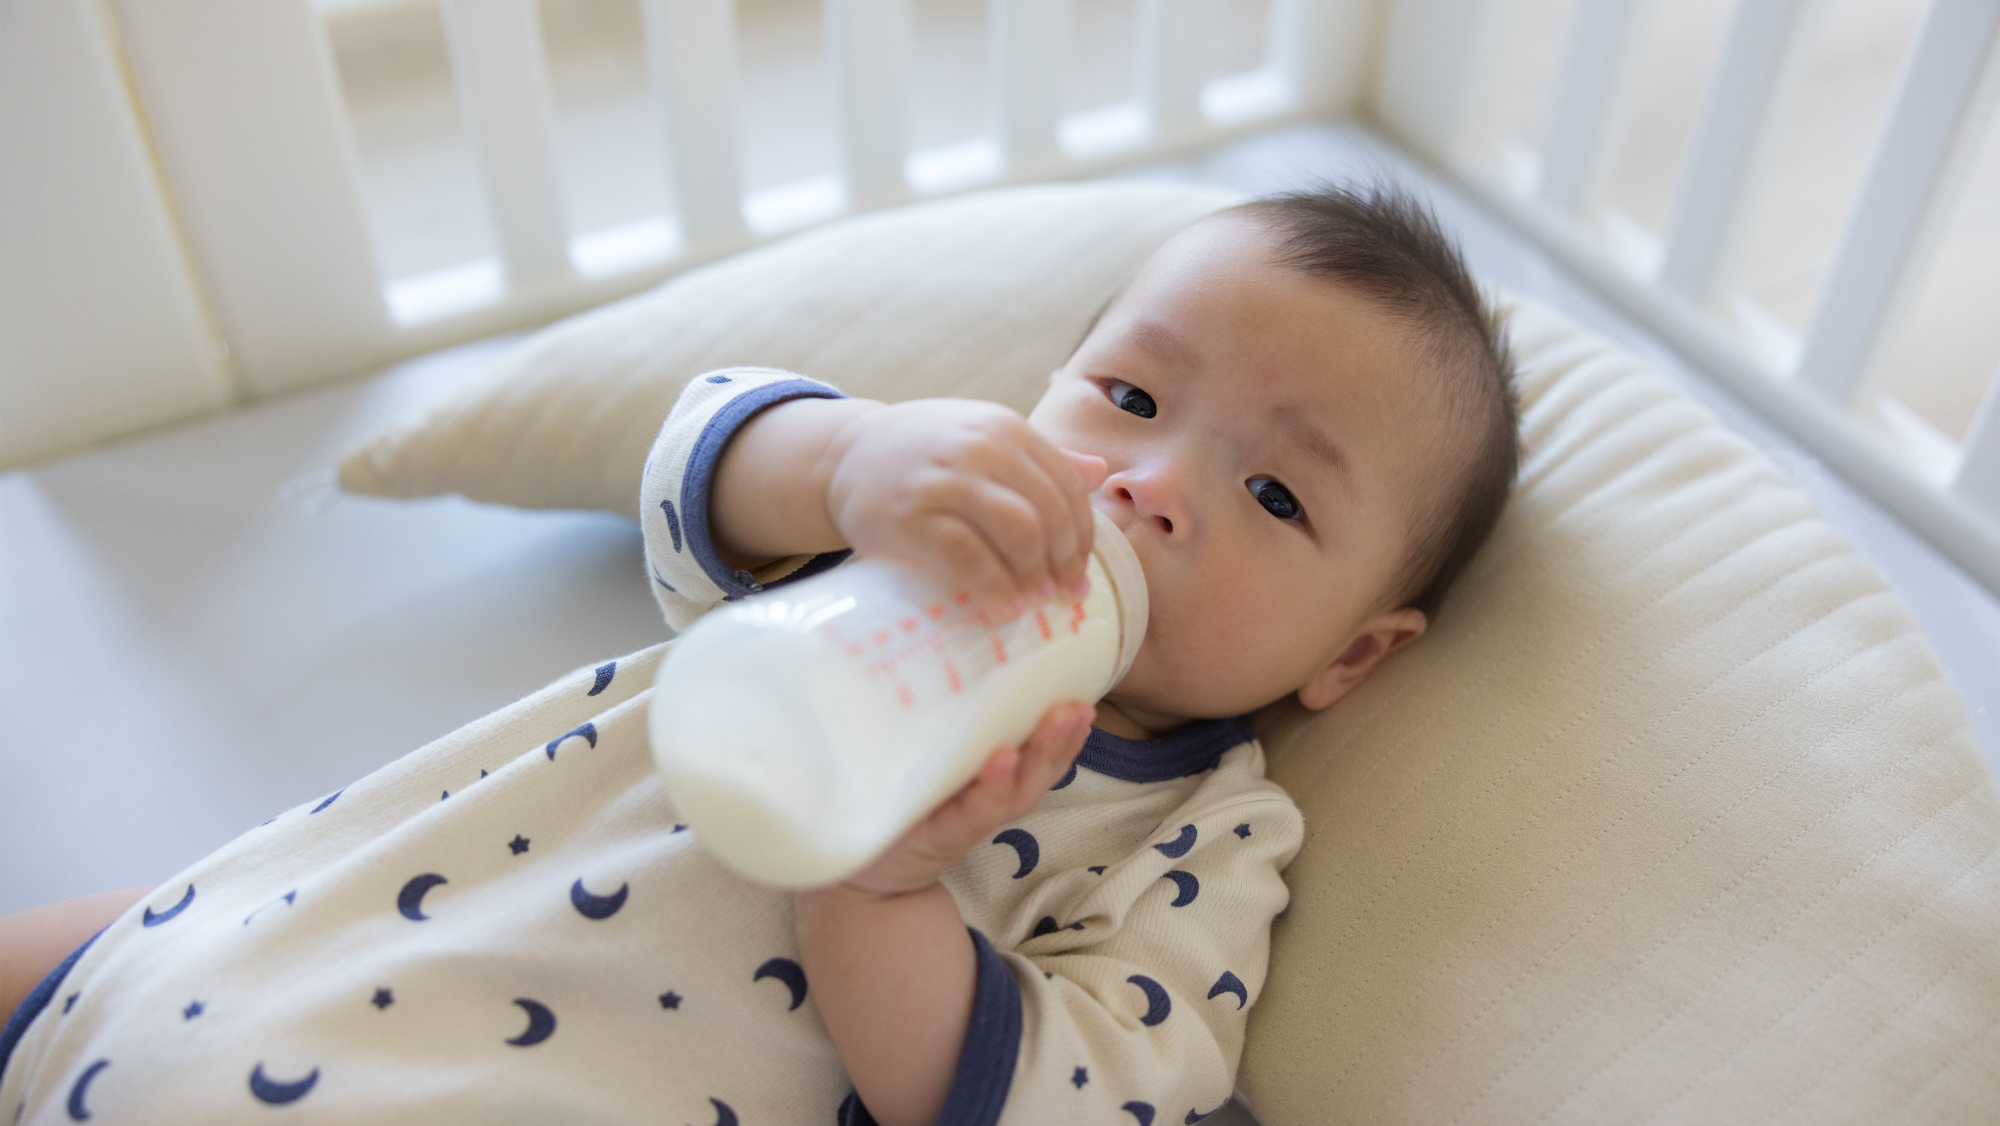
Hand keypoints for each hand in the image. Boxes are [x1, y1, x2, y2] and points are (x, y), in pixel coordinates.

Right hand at [823, 400, 1106, 618]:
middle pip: (1050, 512)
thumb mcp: (981, 437)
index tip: (1080, 570)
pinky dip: (995, 589)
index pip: (1067, 485)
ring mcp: (945, 480)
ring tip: (1035, 603)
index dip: (1082, 535)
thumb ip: (1037, 457)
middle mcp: (980, 447)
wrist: (846, 455)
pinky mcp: (911, 516)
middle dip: (1065, 562)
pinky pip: (969, 558)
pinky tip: (1004, 608)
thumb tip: (1100, 473)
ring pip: (1020, 532)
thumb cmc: (923, 454)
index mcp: (1005, 429)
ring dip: (1036, 576)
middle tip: (1064, 596)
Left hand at [835, 702, 1094, 897]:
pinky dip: (991, 789)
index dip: (1065, 735)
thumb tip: (958, 654)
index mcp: (990, 781)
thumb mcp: (923, 758)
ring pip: (1015, 791)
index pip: (1038, 756)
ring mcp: (963, 819)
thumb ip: (943, 722)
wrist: (861, 874)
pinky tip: (1002, 760)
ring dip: (1040, 754)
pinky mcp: (934, 835)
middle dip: (1060, 739)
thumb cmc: (894, 804)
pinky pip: (970, 813)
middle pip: (1035, 770)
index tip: (1086, 700)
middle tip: (1080, 707)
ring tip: (1060, 720)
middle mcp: (986, 801)